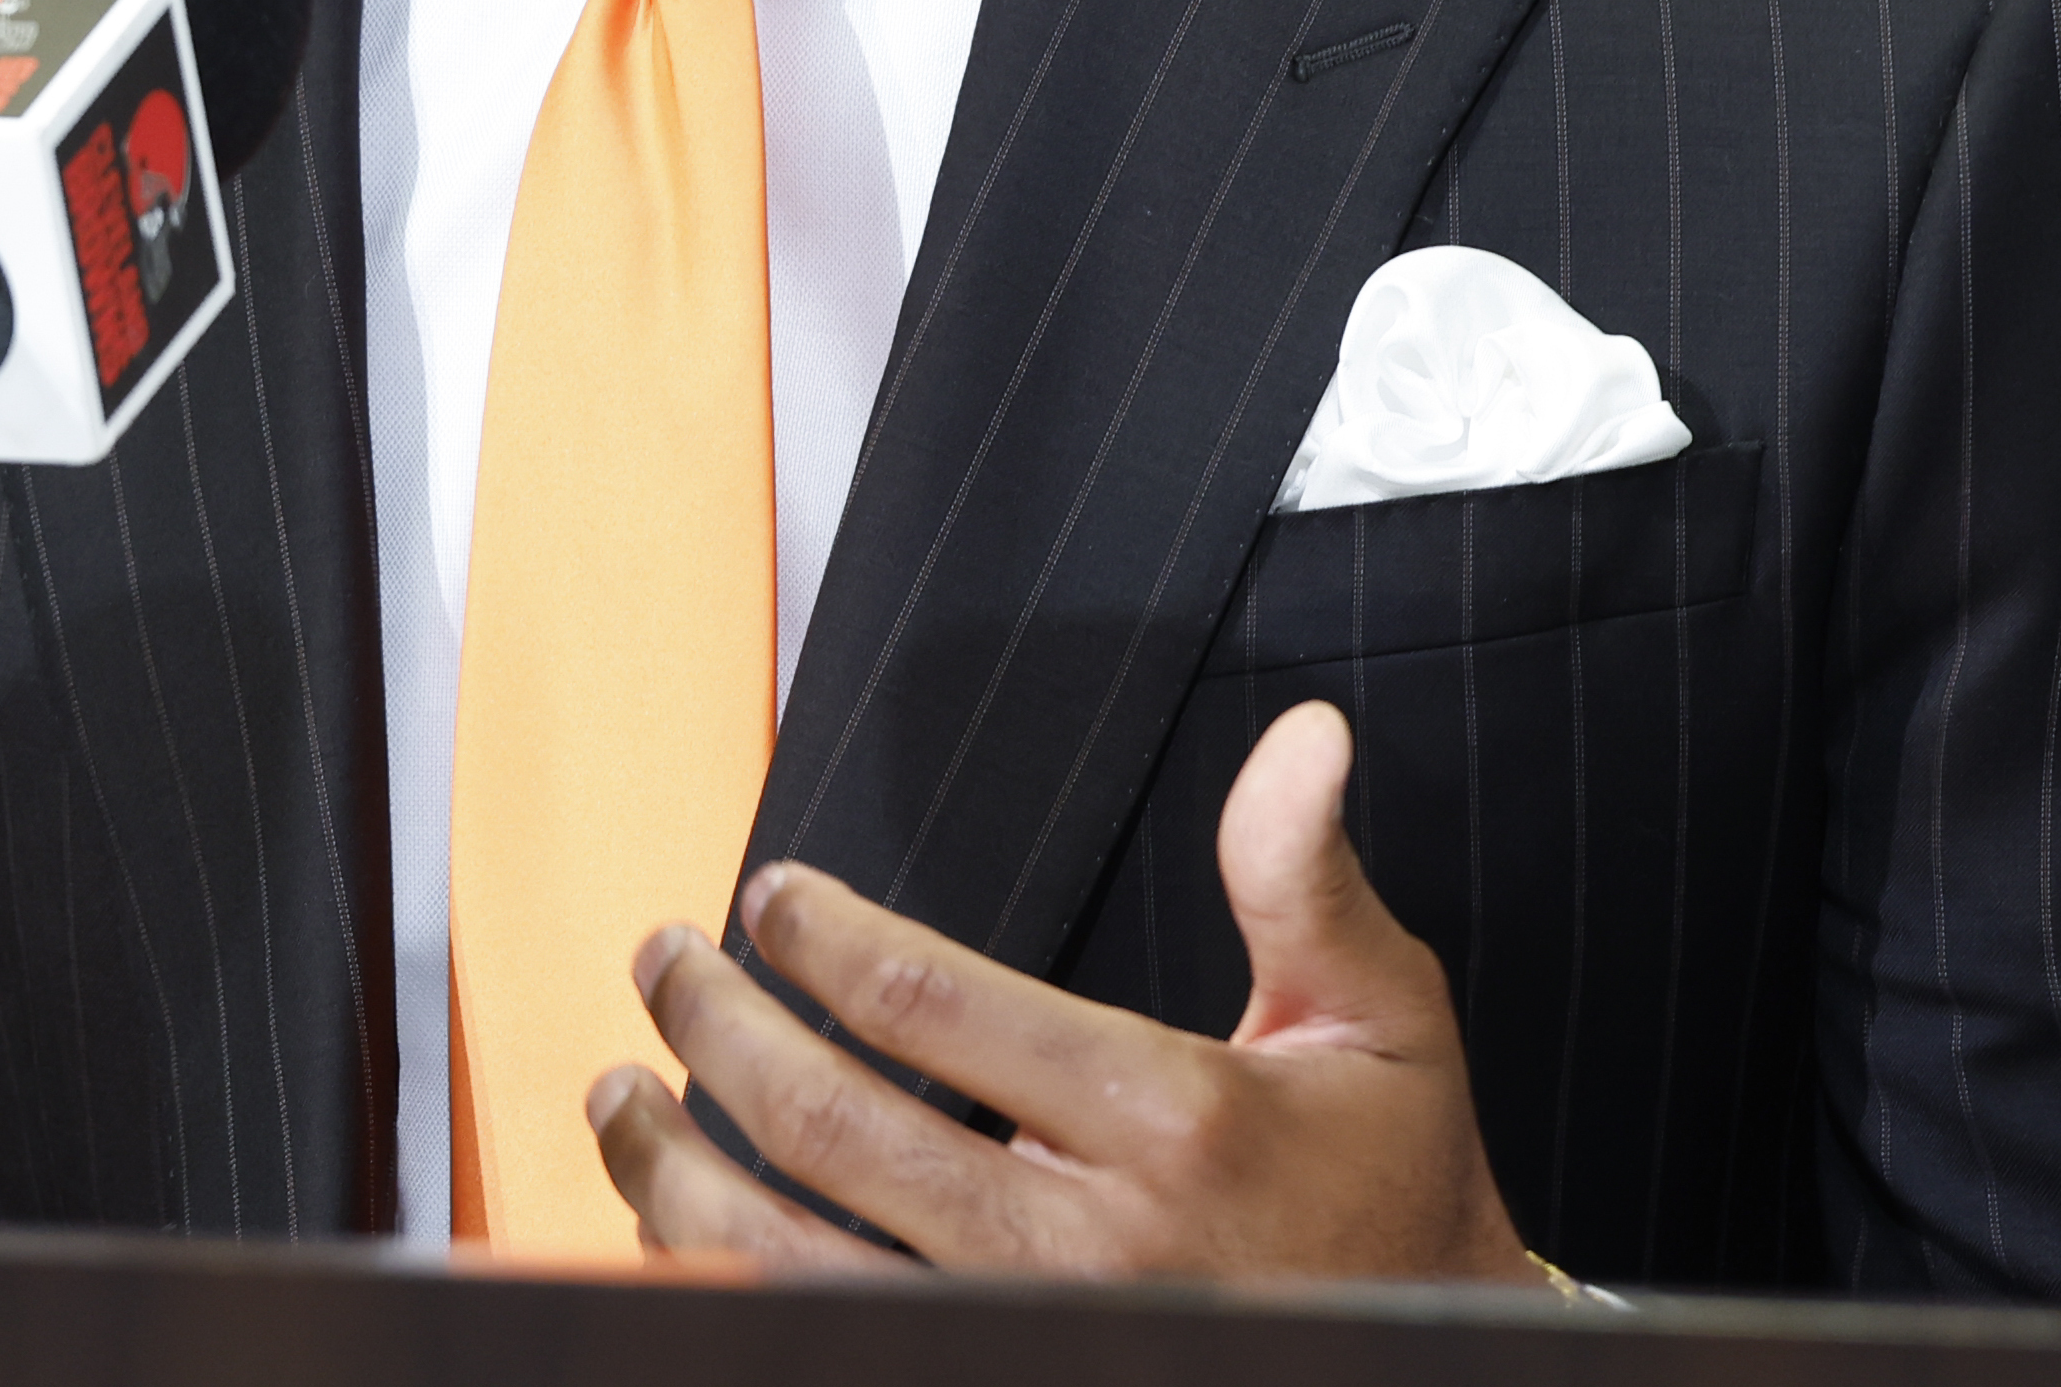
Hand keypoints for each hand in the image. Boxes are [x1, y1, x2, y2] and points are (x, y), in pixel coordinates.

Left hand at [593, 700, 1543, 1285]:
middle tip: (665, 962)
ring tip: (622, 1095)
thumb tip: (1302, 738)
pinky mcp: (1001, 1380)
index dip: (824, 938)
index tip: (770, 896)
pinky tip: (681, 1226)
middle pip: (837, 1127)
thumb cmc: (1391, 1189)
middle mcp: (1084, 1249)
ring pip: (793, 1260)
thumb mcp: (1382, 1019)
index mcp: (1169, 1122)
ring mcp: (1033, 1336)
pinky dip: (723, 1284)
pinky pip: (820, 1336)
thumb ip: (1303, 877)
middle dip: (721, 1028)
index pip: (935, 1009)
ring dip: (677, 1172)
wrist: (1437, 1355)